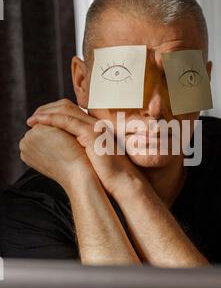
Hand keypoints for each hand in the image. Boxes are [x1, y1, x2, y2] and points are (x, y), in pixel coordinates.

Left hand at [26, 99, 144, 195]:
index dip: (52, 113)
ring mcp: (94, 126)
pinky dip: (50, 119)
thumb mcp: (88, 157)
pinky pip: (67, 121)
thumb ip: (77, 149)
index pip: (70, 111)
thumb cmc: (106, 175)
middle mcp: (94, 123)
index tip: (37, 120)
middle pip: (66, 106)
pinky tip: (38, 123)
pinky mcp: (91, 132)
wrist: (122, 181)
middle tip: (31, 118)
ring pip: (65, 111)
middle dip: (45, 110)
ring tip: (31, 120)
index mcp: (94, 127)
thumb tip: (59, 152)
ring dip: (45, 113)